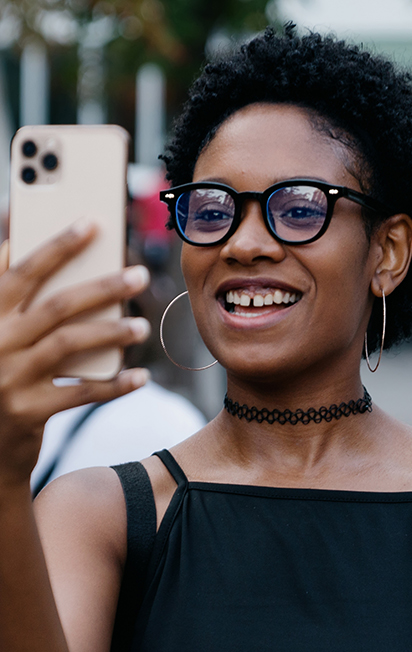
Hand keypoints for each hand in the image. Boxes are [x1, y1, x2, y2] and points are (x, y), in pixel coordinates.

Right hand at [0, 225, 151, 484]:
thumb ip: (10, 296)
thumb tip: (29, 246)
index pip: (19, 270)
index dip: (55, 245)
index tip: (91, 223)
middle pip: (54, 305)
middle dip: (101, 286)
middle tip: (139, 275)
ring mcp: (8, 378)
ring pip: (70, 344)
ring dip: (111, 332)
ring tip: (141, 326)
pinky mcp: (27, 411)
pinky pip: (82, 393)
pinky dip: (114, 384)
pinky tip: (140, 377)